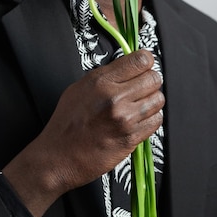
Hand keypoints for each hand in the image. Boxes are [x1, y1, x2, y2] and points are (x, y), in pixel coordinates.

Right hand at [3, 49, 163, 216]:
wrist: (58, 156)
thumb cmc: (66, 123)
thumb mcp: (79, 88)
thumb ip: (105, 76)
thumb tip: (127, 68)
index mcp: (100, 81)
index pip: (141, 60)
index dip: (145, 61)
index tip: (144, 65)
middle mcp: (114, 98)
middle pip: (154, 78)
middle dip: (150, 81)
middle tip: (141, 87)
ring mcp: (124, 119)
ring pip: (159, 99)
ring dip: (151, 101)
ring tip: (138, 105)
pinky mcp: (131, 138)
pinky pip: (156, 121)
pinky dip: (150, 119)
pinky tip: (138, 120)